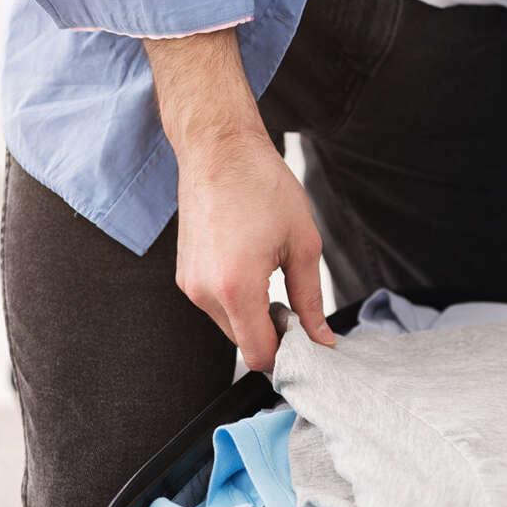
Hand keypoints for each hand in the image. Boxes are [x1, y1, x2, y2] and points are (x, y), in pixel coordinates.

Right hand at [144, 29, 333, 371]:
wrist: (218, 149)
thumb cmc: (262, 187)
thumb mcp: (303, 245)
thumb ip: (311, 300)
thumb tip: (322, 339)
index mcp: (236, 288)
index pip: (259, 355)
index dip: (287, 356)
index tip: (309, 342)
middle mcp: (205, 293)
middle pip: (244, 344)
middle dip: (273, 335)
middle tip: (297, 304)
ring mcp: (190, 285)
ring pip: (230, 326)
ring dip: (255, 317)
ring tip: (273, 277)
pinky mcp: (185, 276)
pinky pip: (216, 306)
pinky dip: (238, 301)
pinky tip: (254, 270)